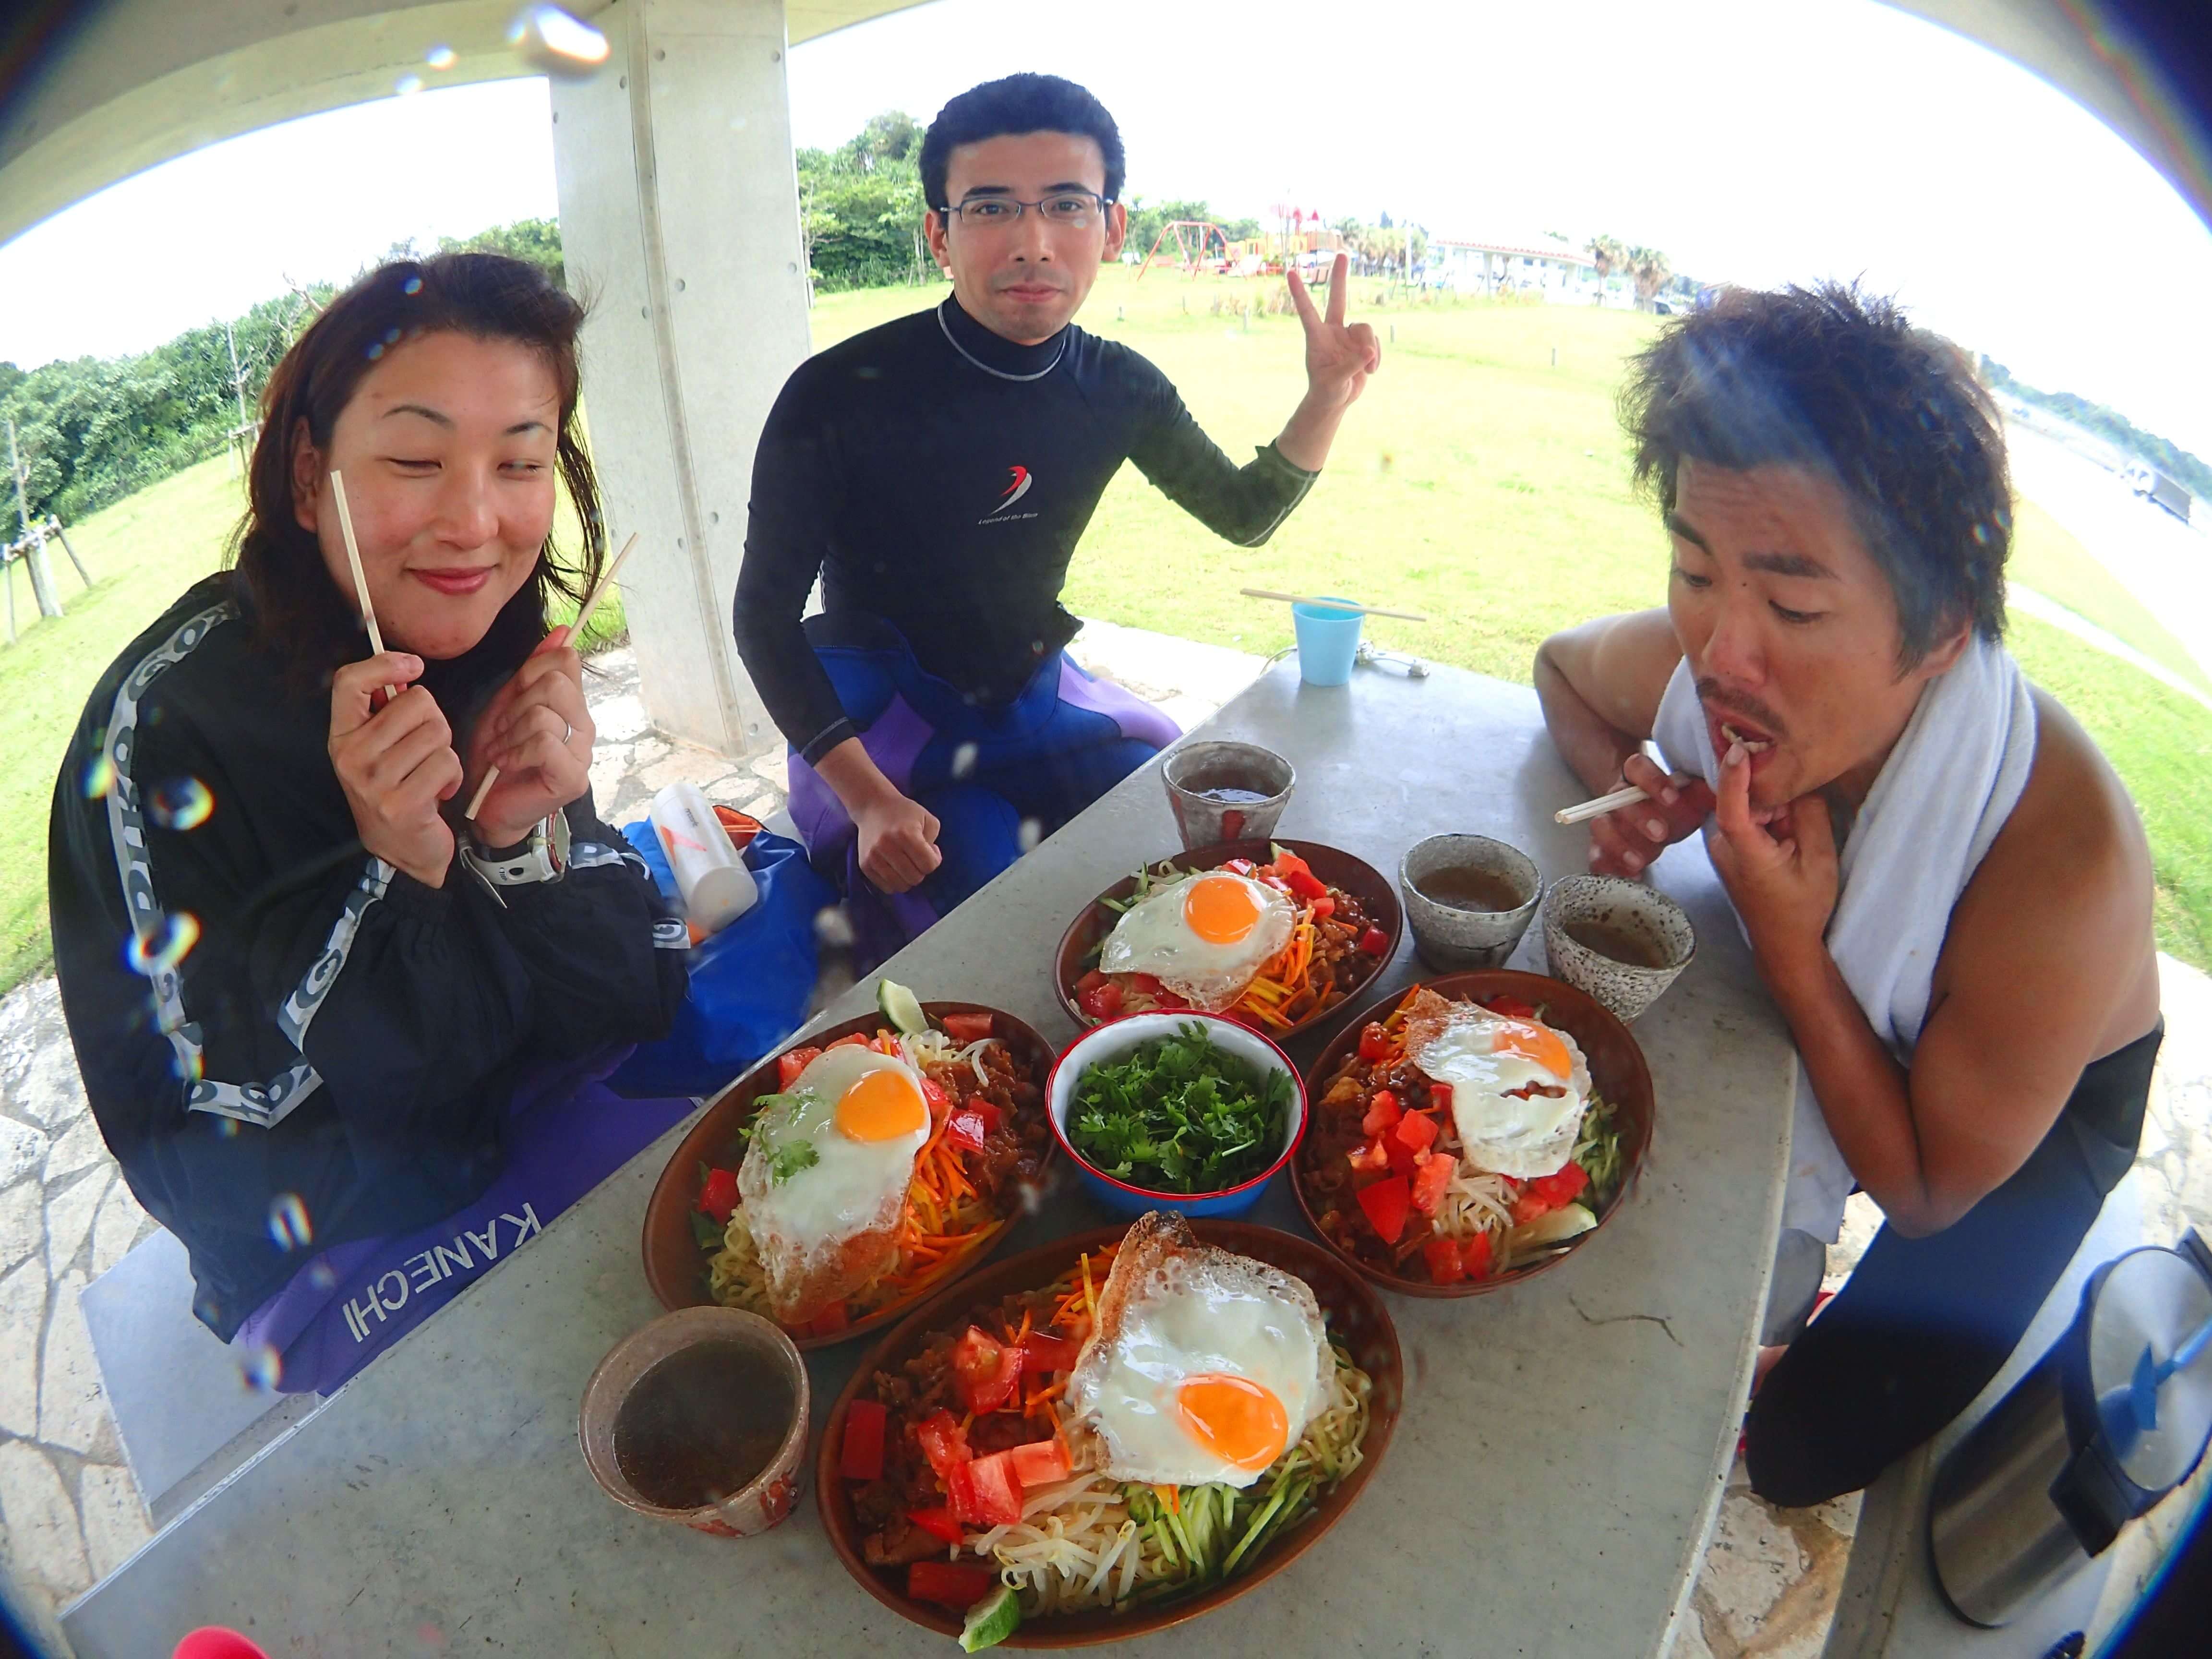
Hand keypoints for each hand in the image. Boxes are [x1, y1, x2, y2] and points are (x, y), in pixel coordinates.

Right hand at [329, 651, 460, 886]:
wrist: (401, 852)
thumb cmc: (396, 789)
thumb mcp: (380, 749)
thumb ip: (387, 711)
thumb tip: (406, 669)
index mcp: (341, 737)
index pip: (347, 682)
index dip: (383, 663)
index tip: (413, 666)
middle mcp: (351, 757)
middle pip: (415, 701)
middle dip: (434, 720)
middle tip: (425, 750)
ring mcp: (374, 781)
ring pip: (437, 731)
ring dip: (445, 751)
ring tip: (430, 774)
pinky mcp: (402, 803)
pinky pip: (447, 761)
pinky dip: (453, 776)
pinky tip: (438, 792)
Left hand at [467, 626, 593, 847]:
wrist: (484, 805)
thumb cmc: (495, 754)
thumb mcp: (508, 702)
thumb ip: (535, 668)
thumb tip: (565, 629)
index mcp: (572, 705)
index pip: (564, 661)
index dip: (528, 672)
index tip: (511, 700)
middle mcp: (584, 727)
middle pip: (555, 684)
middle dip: (515, 705)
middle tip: (502, 731)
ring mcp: (582, 754)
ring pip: (545, 714)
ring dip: (509, 734)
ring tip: (500, 752)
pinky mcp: (572, 778)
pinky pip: (544, 743)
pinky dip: (515, 752)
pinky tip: (505, 764)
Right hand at [853, 787, 941, 893]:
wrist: (872, 806)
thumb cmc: (903, 812)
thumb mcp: (927, 819)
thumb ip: (933, 841)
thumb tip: (929, 862)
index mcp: (907, 834)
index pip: (929, 865)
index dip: (934, 860)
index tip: (930, 850)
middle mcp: (888, 846)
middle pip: (915, 878)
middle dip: (921, 870)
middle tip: (917, 858)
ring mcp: (874, 857)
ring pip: (900, 886)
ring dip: (907, 878)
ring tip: (906, 864)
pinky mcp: (864, 865)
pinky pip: (885, 887)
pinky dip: (894, 882)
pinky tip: (895, 869)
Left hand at [1288, 253, 1380, 412]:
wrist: (1336, 399)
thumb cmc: (1327, 391)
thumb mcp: (1335, 382)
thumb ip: (1351, 366)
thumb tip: (1370, 350)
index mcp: (1316, 338)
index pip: (1307, 312)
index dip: (1300, 293)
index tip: (1290, 273)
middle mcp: (1332, 331)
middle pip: (1338, 299)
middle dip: (1340, 278)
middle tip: (1342, 254)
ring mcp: (1348, 336)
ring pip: (1366, 329)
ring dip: (1369, 350)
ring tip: (1366, 369)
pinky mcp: (1362, 343)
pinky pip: (1375, 342)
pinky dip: (1375, 357)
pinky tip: (1369, 370)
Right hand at [1588, 752, 1713, 877]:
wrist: (1662, 831)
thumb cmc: (1678, 810)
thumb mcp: (1697, 799)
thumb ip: (1707, 788)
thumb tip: (1730, 773)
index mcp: (1639, 778)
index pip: (1636, 766)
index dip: (1651, 780)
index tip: (1672, 797)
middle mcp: (1618, 798)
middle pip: (1616, 799)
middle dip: (1638, 817)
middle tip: (1660, 834)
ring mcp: (1608, 823)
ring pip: (1600, 827)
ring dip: (1617, 843)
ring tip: (1638, 861)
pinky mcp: (1603, 849)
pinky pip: (1596, 856)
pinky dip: (1609, 866)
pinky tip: (1630, 875)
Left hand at [1707, 740, 1838, 975]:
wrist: (1783, 941)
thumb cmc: (1803, 907)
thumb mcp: (1819, 860)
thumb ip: (1810, 816)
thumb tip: (1801, 779)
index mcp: (1745, 852)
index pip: (1730, 808)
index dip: (1733, 776)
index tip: (1740, 748)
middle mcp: (1723, 846)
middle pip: (1748, 800)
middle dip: (1777, 800)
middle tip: (1801, 830)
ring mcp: (1722, 846)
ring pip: (1751, 807)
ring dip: (1776, 813)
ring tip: (1794, 844)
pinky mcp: (1729, 846)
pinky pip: (1749, 818)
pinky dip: (1770, 821)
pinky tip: (1785, 842)